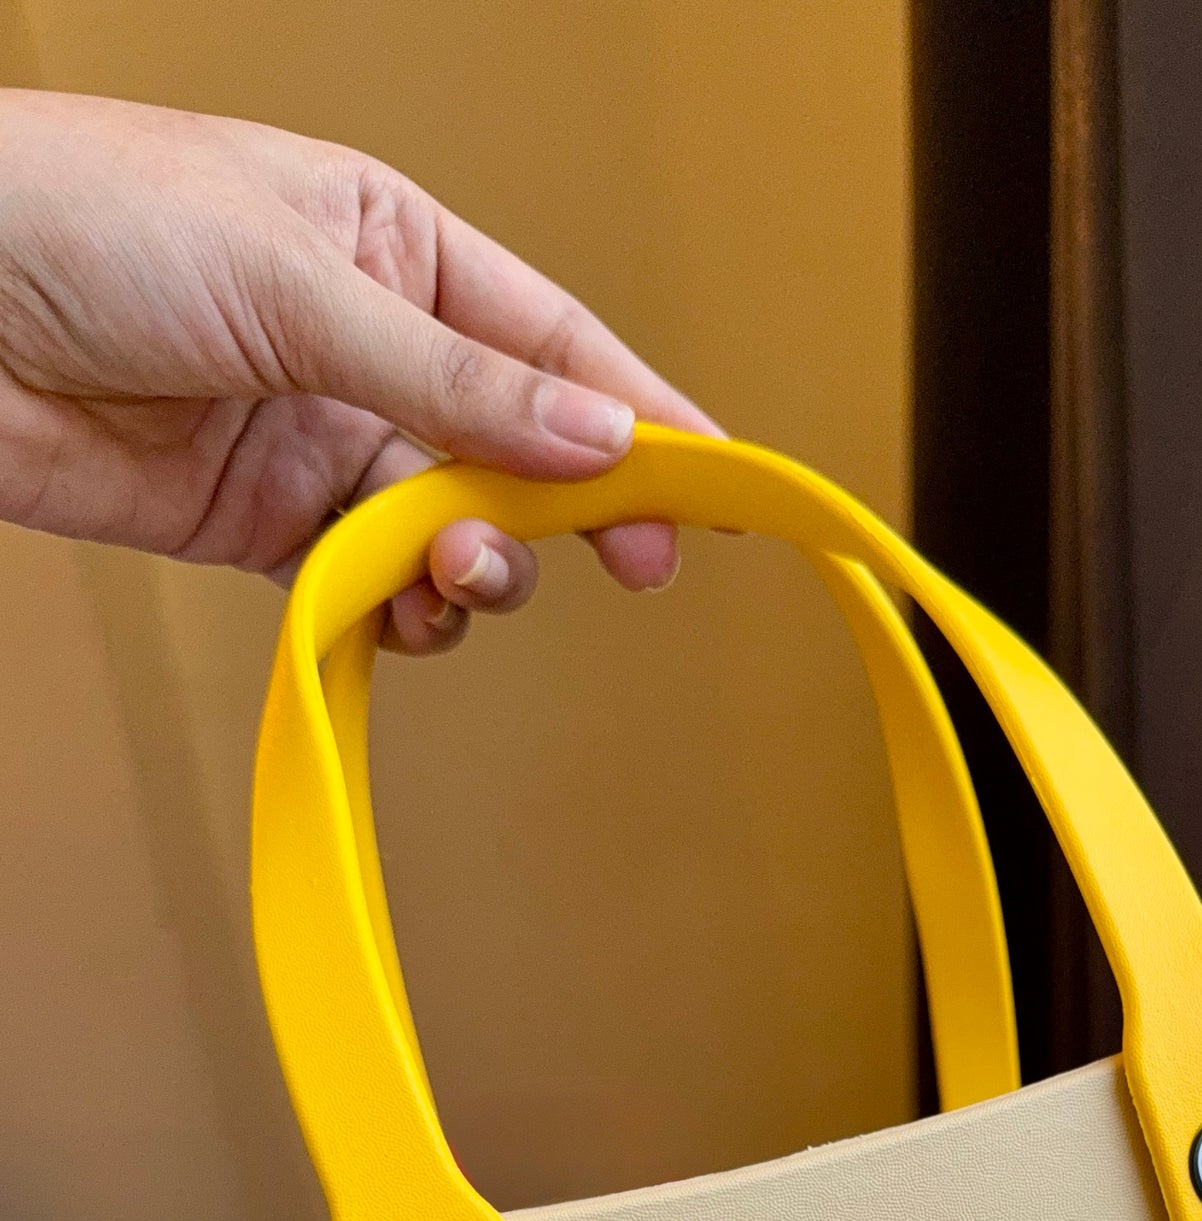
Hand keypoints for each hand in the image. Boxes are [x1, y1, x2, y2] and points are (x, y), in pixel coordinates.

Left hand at [0, 90, 718, 651]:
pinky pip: (367, 581)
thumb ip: (454, 380)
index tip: (714, 488)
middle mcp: (367, 344)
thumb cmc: (81, 222)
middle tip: (626, 563)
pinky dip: (399, 608)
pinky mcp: (257, 523)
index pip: (552, 339)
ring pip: (450, 526)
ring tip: (461, 572)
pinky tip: (405, 611)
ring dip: (478, 564)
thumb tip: (601, 435)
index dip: (642, 413)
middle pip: (518, 448)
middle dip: (570, 509)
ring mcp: (316, 437)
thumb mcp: (296, 285)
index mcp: (389, 242)